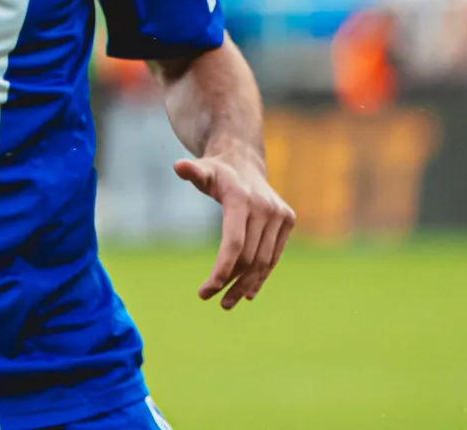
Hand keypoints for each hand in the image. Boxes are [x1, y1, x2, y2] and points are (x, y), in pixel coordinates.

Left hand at [174, 145, 294, 310]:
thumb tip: (178, 166)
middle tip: (209, 298)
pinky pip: (273, 255)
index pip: (234, 242)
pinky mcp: (288, 221)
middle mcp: (265, 207)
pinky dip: (262, 276)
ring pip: (263, 261)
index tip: (207, 290)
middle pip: (248, 257)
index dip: (222, 269)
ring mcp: (280, 215)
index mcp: (242, 198)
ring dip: (246, 285)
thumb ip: (192, 172)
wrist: (244, 162)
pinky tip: (248, 292)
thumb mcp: (203, 170)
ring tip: (227, 303)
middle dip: (230, 282)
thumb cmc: (217, 171)